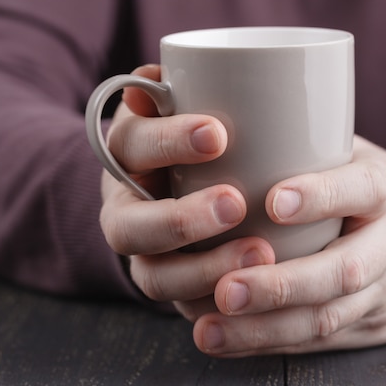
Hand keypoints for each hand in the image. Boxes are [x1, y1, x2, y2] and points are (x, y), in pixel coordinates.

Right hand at [100, 65, 275, 316]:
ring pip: (155, 277)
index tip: (219, 134)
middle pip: (130, 226)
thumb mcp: (190, 107)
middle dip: (181, 218)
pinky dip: (215, 306)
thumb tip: (156, 78)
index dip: (168, 141)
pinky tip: (253, 300)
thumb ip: (181, 91)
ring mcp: (145, 255)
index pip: (133, 144)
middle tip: (235, 203)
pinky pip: (184, 307)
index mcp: (128, 156)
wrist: (192, 186)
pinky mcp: (172, 288)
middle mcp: (124, 209)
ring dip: (204, 271)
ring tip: (261, 254)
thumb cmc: (201, 140)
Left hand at [191, 136, 385, 356]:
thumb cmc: (378, 192)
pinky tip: (225, 341)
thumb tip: (224, 99)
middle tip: (225, 289)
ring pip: (329, 318)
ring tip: (209, 329)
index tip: (274, 200)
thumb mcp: (361, 155)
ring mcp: (382, 291)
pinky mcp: (369, 325)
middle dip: (282, 285)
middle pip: (345, 271)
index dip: (323, 195)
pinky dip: (270, 343)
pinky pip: (320, 342)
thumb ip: (311, 140)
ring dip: (266, 328)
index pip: (365, 189)